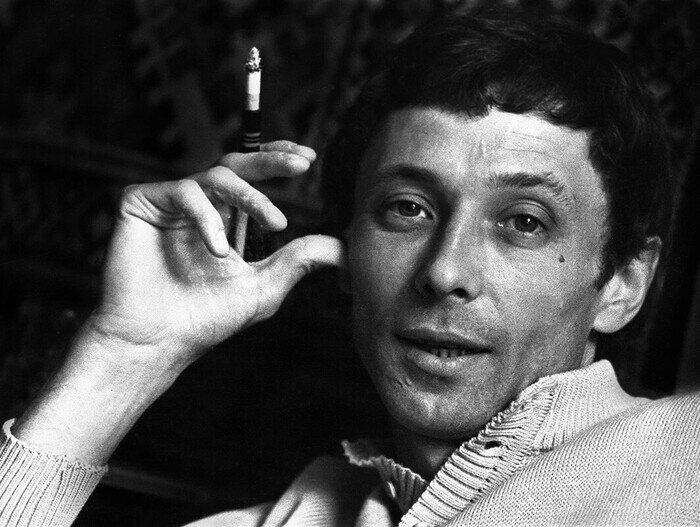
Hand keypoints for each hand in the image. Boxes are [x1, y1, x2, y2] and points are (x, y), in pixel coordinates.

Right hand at [12, 141, 342, 463]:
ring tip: (275, 226)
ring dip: (251, 196)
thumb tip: (344, 249)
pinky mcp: (140, 204)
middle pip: (235, 163)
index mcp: (224, 218)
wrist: (157, 342)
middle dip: (271, 160)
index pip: (251, 176)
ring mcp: (169, 203)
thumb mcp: (264, 287)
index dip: (277, 161)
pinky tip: (218, 249)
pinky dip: (207, 217)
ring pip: (215, 175)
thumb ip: (299, 261)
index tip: (309, 159)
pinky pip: (182, 192)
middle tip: (302, 165)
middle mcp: (198, 206)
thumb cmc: (206, 318)